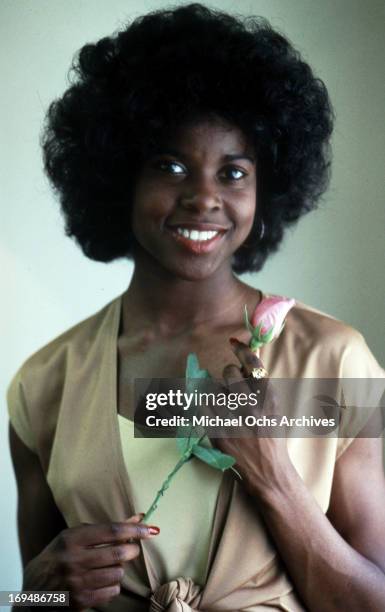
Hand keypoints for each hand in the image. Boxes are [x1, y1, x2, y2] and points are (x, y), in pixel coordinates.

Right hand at [22, 513, 159, 609]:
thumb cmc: (56, 558)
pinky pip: (112, 591)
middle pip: (119, 552)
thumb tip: (137, 518)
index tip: (150, 528)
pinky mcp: (81, 601)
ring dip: (119, 569)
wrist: (32, 593)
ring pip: (118, 573)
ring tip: (108, 567)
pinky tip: (101, 581)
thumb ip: (102, 529)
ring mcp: (77, 583)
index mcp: (71, 539)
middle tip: (131, 548)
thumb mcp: (72, 537)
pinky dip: (112, 585)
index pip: (111, 531)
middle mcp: (74, 560)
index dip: (134, 528)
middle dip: (132, 549)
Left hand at [211, 338, 290, 494]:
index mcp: (269, 399)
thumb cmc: (272, 439)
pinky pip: (203, 407)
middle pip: (230, 373)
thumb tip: (249, 360)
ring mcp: (234, 420)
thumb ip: (262, 386)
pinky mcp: (218, 433)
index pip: (254, 364)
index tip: (233, 341)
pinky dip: (206, 406)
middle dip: (228, 373)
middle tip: (230, 383)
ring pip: (214, 389)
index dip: (242, 349)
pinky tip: (214, 411)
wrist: (269, 473)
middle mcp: (252, 407)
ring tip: (224, 402)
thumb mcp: (275, 410)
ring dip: (217, 392)